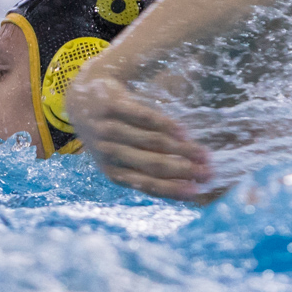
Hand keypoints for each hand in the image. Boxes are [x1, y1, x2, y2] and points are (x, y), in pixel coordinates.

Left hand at [65, 76, 213, 200]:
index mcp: (112, 171)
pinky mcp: (111, 106)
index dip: (173, 189)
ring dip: (182, 149)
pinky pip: (142, 117)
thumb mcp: (121, 157)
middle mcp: (108, 152)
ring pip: (151, 142)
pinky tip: (184, 132)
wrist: (81, 100)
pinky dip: (165, 125)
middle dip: (184, 170)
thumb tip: (188, 186)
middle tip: (209, 172)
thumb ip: (147, 169)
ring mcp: (107, 128)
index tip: (198, 191)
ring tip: (204, 153)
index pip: (146, 184)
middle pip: (152, 164)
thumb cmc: (111, 136)